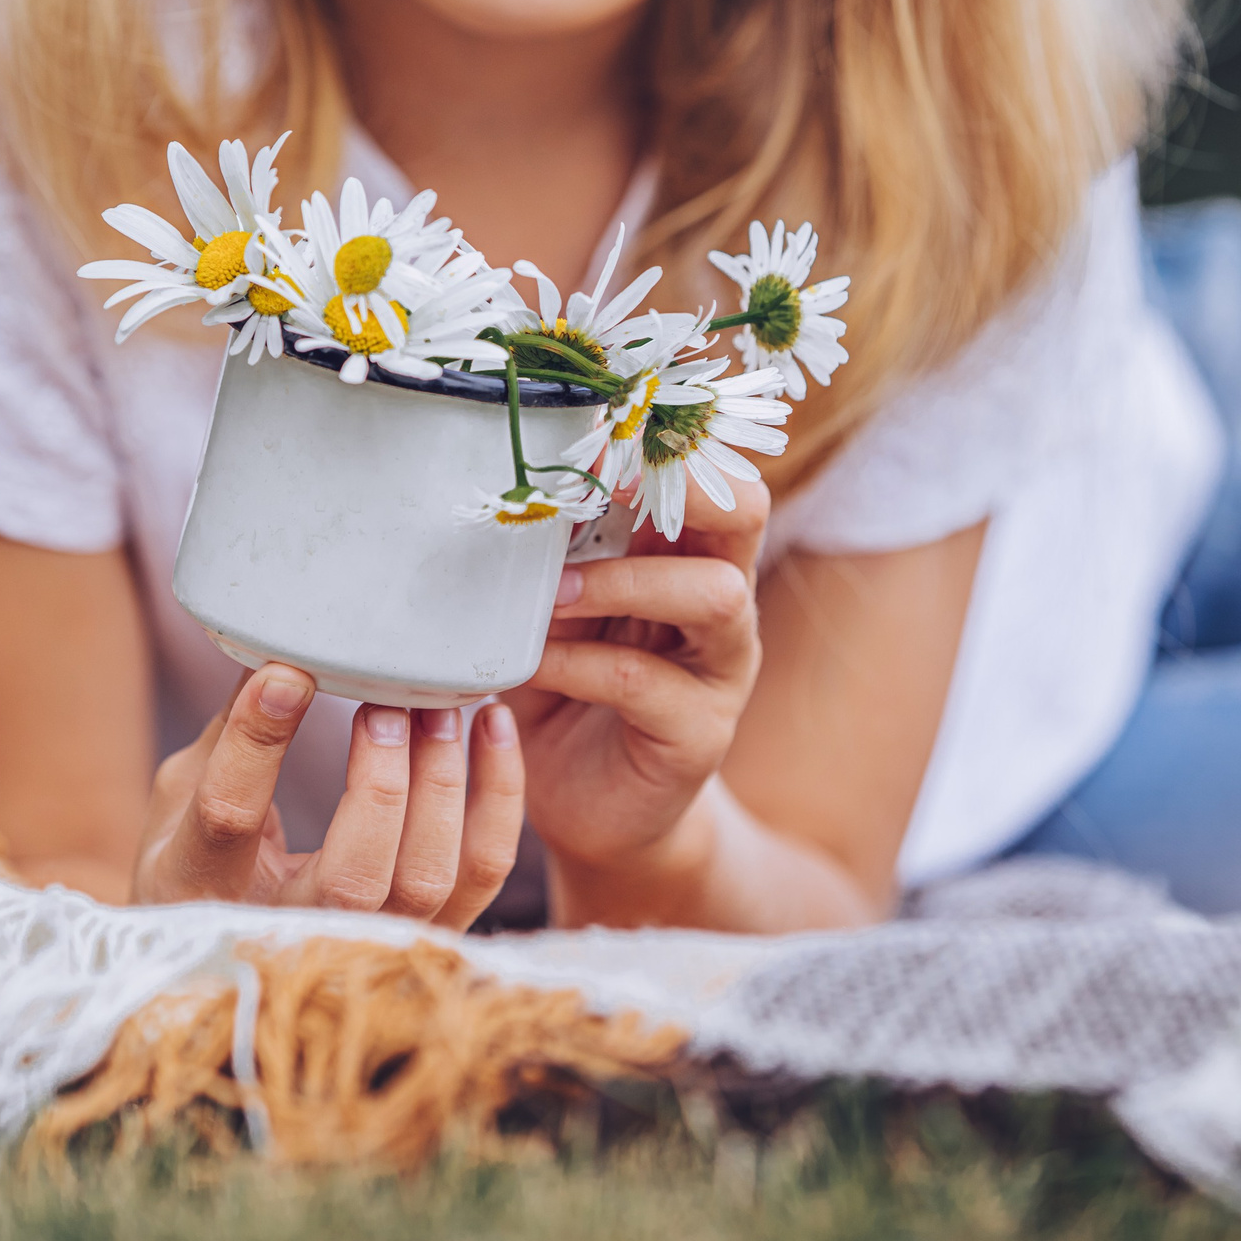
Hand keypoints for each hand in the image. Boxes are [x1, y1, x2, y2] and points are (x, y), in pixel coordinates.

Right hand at [130, 663, 524, 927]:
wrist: (222, 946)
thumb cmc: (192, 856)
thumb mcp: (179, 796)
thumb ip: (226, 731)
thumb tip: (274, 647)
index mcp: (200, 887)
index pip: (231, 818)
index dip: (258, 744)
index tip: (286, 675)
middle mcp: (286, 933)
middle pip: (352, 877)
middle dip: (380, 782)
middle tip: (387, 706)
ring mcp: (362, 945)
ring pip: (426, 880)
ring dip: (442, 784)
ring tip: (438, 710)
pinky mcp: (425, 934)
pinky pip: (481, 871)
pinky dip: (498, 797)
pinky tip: (492, 726)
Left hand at [513, 478, 767, 900]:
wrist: (586, 810)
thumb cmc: (564, 692)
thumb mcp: (551, 612)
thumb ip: (546, 557)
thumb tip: (497, 487)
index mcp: (684, 554)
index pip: (706, 473)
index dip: (661, 444)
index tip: (592, 429)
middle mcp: (720, 601)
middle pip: (743, 512)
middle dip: (680, 486)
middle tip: (601, 485)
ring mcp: (720, 667)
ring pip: (714, 594)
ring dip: (623, 581)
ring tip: (551, 596)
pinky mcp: (700, 732)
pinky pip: (646, 681)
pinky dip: (579, 663)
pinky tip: (532, 666)